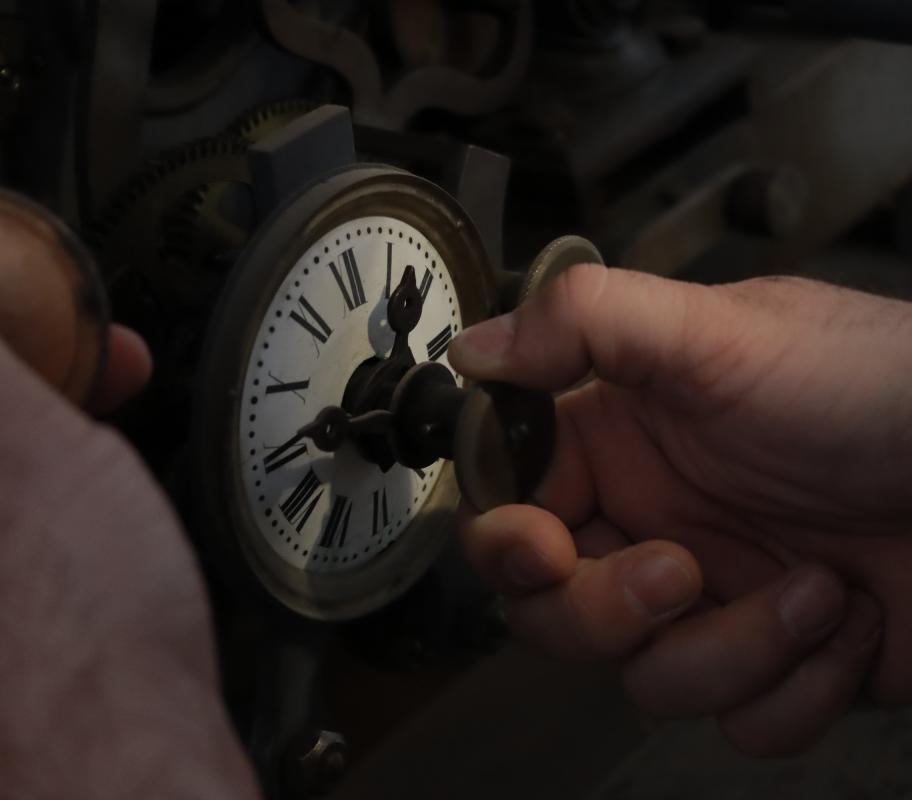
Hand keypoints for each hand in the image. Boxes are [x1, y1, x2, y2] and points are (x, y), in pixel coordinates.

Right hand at [448, 265, 911, 755]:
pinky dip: (796, 687)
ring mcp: (720, 601)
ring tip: (813, 588)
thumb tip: (473, 346)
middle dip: (613, 612)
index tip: (541, 549)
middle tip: (681, 573)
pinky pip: (741, 721)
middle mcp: (659, 525)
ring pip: (649, 680)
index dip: (510, 544)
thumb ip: (588, 322)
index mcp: (626, 446)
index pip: (516, 510)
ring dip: (735, 649)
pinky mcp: (782, 662)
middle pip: (557, 615)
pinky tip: (848, 621)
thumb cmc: (881, 387)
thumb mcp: (725, 333)